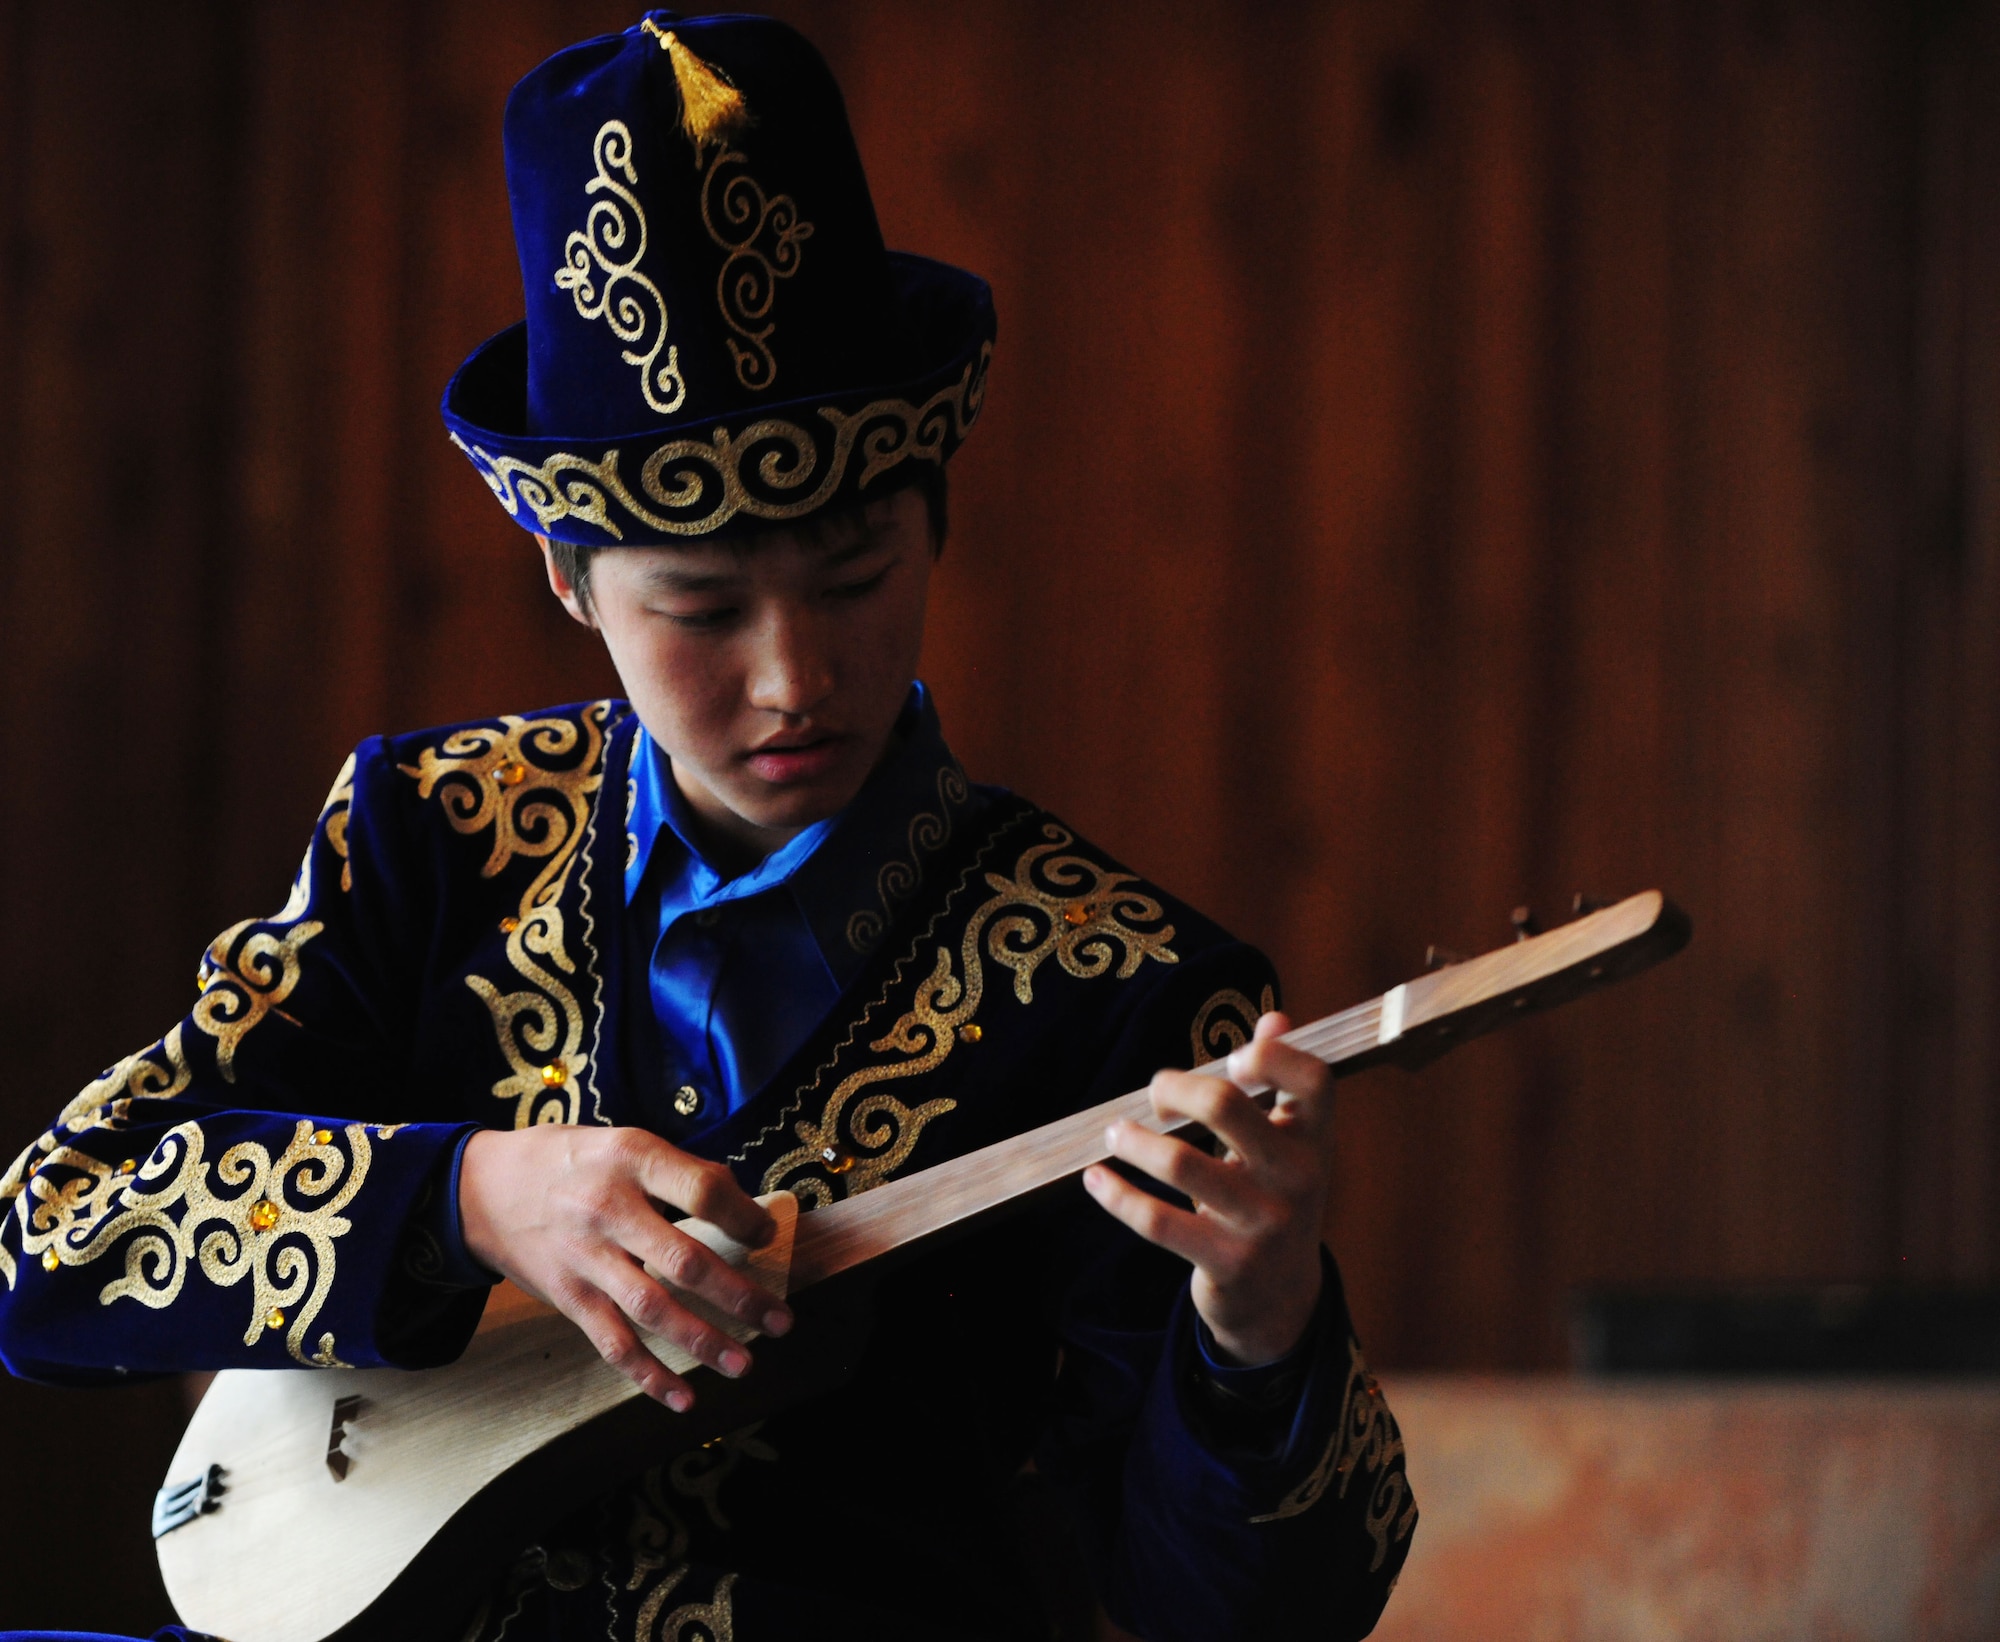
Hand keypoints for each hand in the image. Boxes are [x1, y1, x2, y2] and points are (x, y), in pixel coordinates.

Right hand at [458, 1125, 793, 1409]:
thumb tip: (742, 1206)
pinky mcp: (568, 1297)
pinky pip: (613, 1343)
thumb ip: (677, 1173)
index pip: (702, 1190)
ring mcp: (586, 1258)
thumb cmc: (570, 1161)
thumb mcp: (623, 1141)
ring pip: (653, 1310)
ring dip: (703, 1343)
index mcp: (631, 1159)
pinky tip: (683, 1399)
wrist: (480, 1188)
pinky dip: (648, 1376)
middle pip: (685, 1260)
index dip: (744, 1216)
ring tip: (745, 1364)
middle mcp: (609, 1209)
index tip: (767, 1236)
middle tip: (783, 1320)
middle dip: (741, 1296)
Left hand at [1082, 1013, 1330, 1365]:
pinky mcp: (1228, 1263)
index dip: (1271, 1055)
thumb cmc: (1273, 1198)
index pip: (1313, 1078)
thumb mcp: (1288, 1145)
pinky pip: (1157, 1222)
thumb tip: (1274, 1017)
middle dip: (1171, 1087)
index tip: (1231, 1060)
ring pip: (1180, 1163)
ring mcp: (1264, 1224)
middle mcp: (1299, 1178)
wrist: (1281, 1299)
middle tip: (1154, 1096)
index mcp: (1315, 1139)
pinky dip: (1116, 1194)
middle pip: (1224, 1104)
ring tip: (1115, 1132)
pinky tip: (1096, 1179)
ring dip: (1133, 1140)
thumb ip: (1279, 1083)